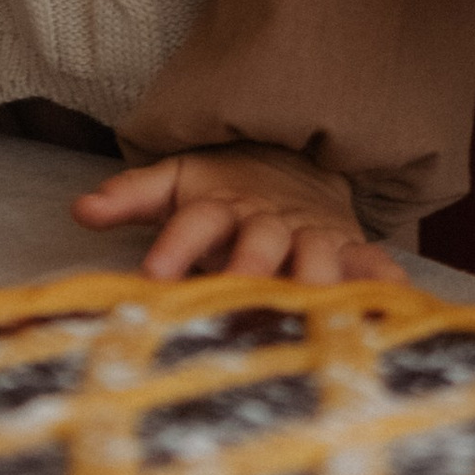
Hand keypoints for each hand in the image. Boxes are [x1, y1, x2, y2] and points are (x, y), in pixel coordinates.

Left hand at [72, 145, 405, 284]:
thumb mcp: (177, 181)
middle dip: (249, 269)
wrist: (295, 165)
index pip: (195, 221)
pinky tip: (395, 302)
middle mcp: (269, 222)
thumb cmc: (223, 188)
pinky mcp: (349, 248)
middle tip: (237, 297)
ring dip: (317, 279)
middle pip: (261, 242)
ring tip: (314, 309)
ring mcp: (313, 235)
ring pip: (318, 256)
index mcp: (222, 206)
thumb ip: (131, 196)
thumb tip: (79, 210)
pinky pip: (371, 263)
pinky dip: (384, 282)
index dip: (176, 245)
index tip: (153, 275)